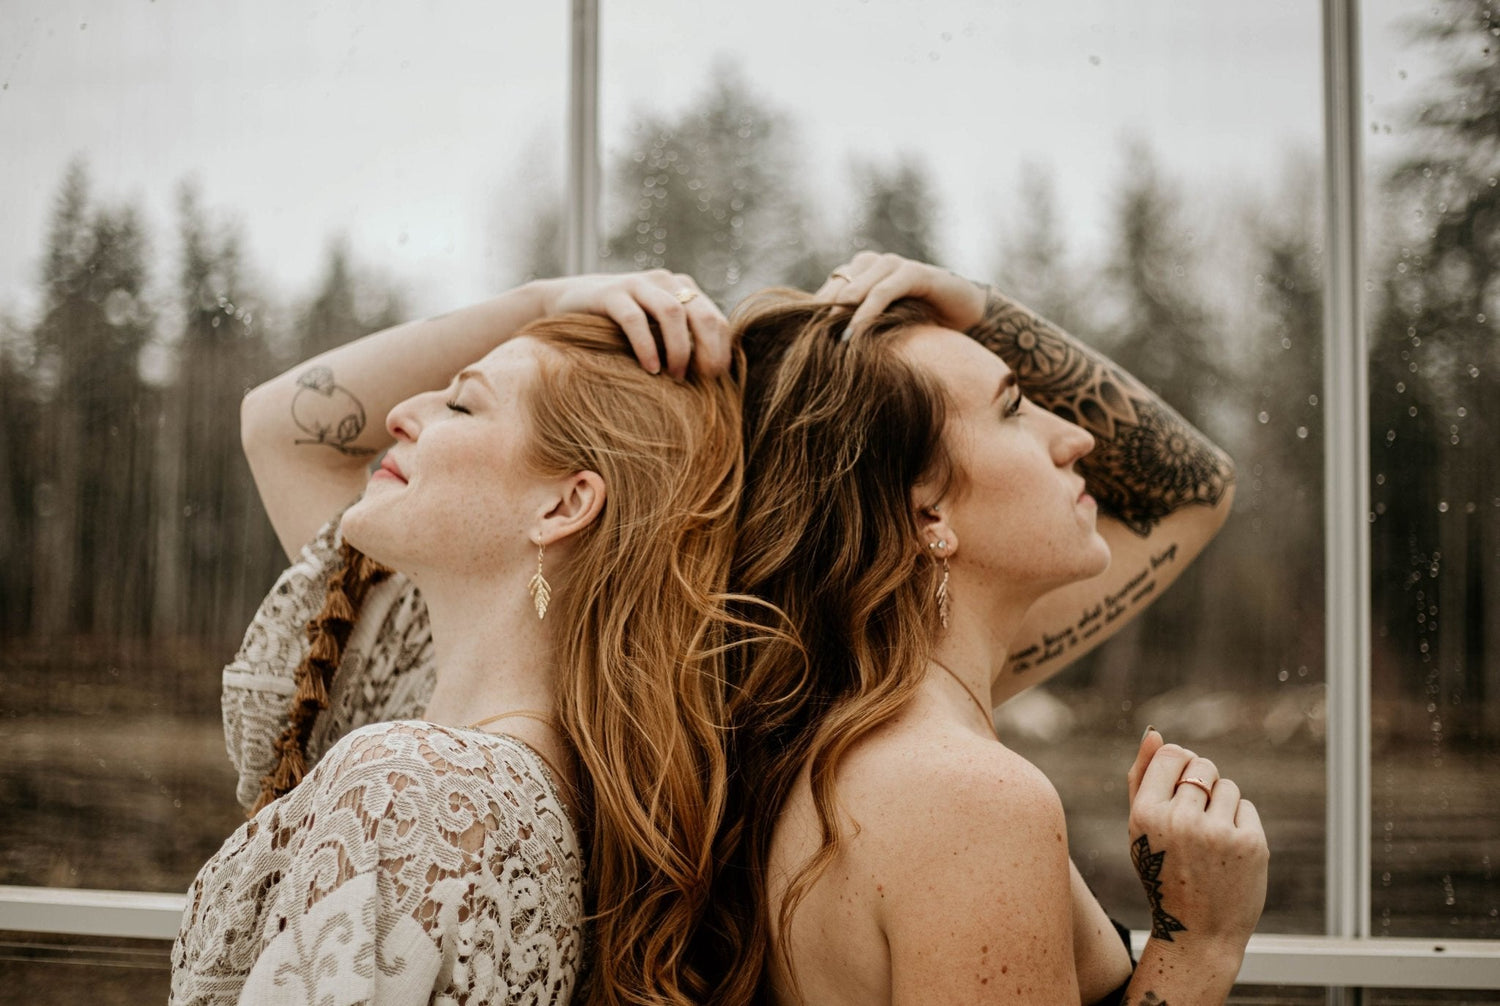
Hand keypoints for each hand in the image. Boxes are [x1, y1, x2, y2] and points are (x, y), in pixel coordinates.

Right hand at [534, 270, 730, 378]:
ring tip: (674, 377)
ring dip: (679, 349)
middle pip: (700, 314)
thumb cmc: (618, 327)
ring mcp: (637, 284)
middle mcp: (664, 281)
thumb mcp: (654, 330)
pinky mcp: (610, 294)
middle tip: (703, 380)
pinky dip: (646, 345)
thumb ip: (681, 340)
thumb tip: (712, 377)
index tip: (716, 379)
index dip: (721, 350)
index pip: (715, 318)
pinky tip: (650, 368)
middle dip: (707, 350)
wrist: (567, 304)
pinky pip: (635, 319)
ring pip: (672, 312)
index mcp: (682, 289)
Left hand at [814, 251, 987, 338]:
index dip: (811, 315)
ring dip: (842, 315)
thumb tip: (818, 355)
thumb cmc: (921, 322)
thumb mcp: (882, 326)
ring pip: (857, 286)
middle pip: (836, 286)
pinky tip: (857, 332)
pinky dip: (868, 311)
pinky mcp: (914, 272)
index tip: (795, 344)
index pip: (826, 290)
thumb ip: (855, 330)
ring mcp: (893, 264)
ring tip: (830, 342)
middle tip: (808, 344)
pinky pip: (884, 290)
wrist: (968, 315)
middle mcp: (872, 263)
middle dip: (822, 316)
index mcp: (859, 272)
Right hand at [1125, 730, 1267, 956]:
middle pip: (1202, 765)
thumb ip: (1142, 777)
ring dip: (1222, 804)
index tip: (1179, 786)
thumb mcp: (1140, 828)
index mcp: (1145, 815)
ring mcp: (1217, 833)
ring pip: (1227, 786)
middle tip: (1195, 818)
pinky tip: (1228, 851)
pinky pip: (1247, 807)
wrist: (1197, 931)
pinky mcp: (1250, 844)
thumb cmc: (1163, 873)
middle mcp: (1180, 820)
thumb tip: (1154, 733)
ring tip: (1210, 839)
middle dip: (1202, 782)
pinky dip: (1240, 823)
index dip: (1179, 764)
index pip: (1172, 754)